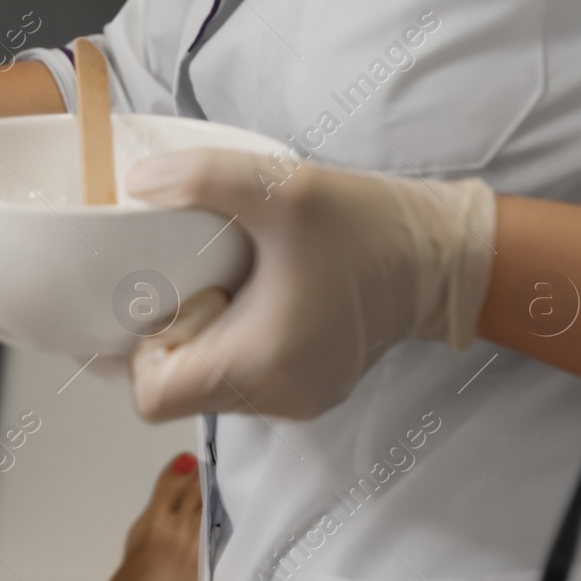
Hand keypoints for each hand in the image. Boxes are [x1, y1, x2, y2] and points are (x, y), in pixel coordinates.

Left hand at [122, 150, 495, 420]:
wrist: (442, 255)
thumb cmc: (368, 227)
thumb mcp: (282, 188)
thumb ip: (205, 178)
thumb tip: (138, 182)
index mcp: (259, 365)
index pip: (153, 397)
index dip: (140, 354)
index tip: (169, 304)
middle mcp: (274, 398)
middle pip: (177, 393)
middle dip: (170, 344)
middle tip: (200, 286)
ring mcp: (293, 402)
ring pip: (209, 389)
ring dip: (202, 345)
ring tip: (231, 290)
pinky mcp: (307, 392)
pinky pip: (243, 383)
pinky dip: (233, 349)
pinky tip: (253, 304)